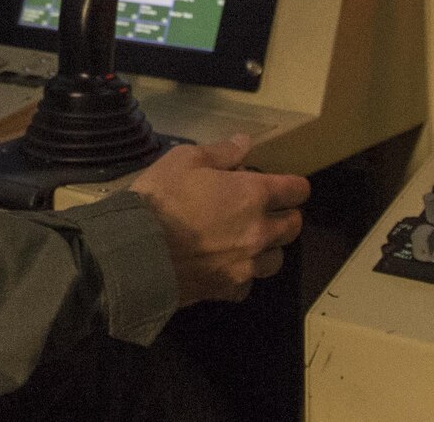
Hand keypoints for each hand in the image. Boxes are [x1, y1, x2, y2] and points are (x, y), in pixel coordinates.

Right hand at [127, 134, 307, 305]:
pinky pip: (248, 284)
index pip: (296, 190)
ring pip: (277, 259)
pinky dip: (243, 274)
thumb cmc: (162, 197)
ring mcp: (246, 265)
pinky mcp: (228, 289)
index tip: (286, 185)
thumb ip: (221, 152)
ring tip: (250, 240)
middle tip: (269, 210)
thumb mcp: (185, 160)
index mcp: (253, 195)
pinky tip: (227, 266)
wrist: (137, 250)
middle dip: (286, 215)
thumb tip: (244, 143)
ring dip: (269, 247)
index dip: (294, 185)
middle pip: (293, 226)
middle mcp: (259, 232)